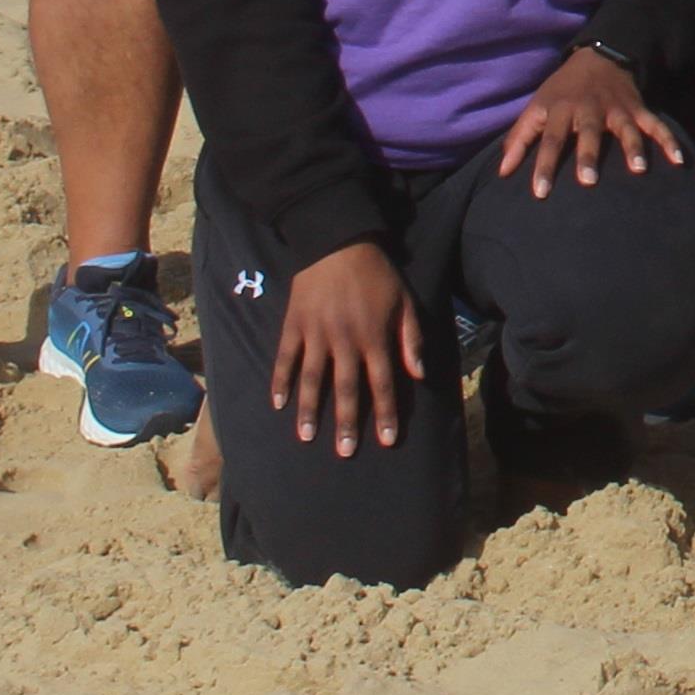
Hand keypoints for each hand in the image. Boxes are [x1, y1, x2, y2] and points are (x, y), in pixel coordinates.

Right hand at [271, 239, 417, 458]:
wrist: (338, 241)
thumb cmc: (376, 273)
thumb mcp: (404, 301)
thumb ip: (411, 338)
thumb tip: (418, 374)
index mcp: (374, 337)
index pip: (381, 384)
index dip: (384, 413)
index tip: (385, 440)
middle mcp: (345, 341)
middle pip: (346, 389)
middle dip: (346, 422)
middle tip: (345, 452)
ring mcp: (316, 334)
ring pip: (312, 379)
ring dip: (309, 410)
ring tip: (306, 437)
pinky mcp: (294, 325)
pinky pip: (285, 358)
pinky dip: (280, 381)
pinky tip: (277, 404)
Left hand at [495, 42, 686, 196]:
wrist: (598, 55)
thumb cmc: (561, 89)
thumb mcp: (536, 106)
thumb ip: (519, 138)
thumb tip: (502, 172)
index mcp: (561, 109)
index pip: (550, 140)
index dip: (544, 165)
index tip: (540, 193)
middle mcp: (589, 109)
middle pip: (588, 133)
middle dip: (589, 156)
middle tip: (588, 181)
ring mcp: (616, 108)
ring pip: (625, 129)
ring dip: (633, 147)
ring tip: (639, 169)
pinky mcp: (637, 109)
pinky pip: (655, 124)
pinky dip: (667, 140)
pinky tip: (678, 160)